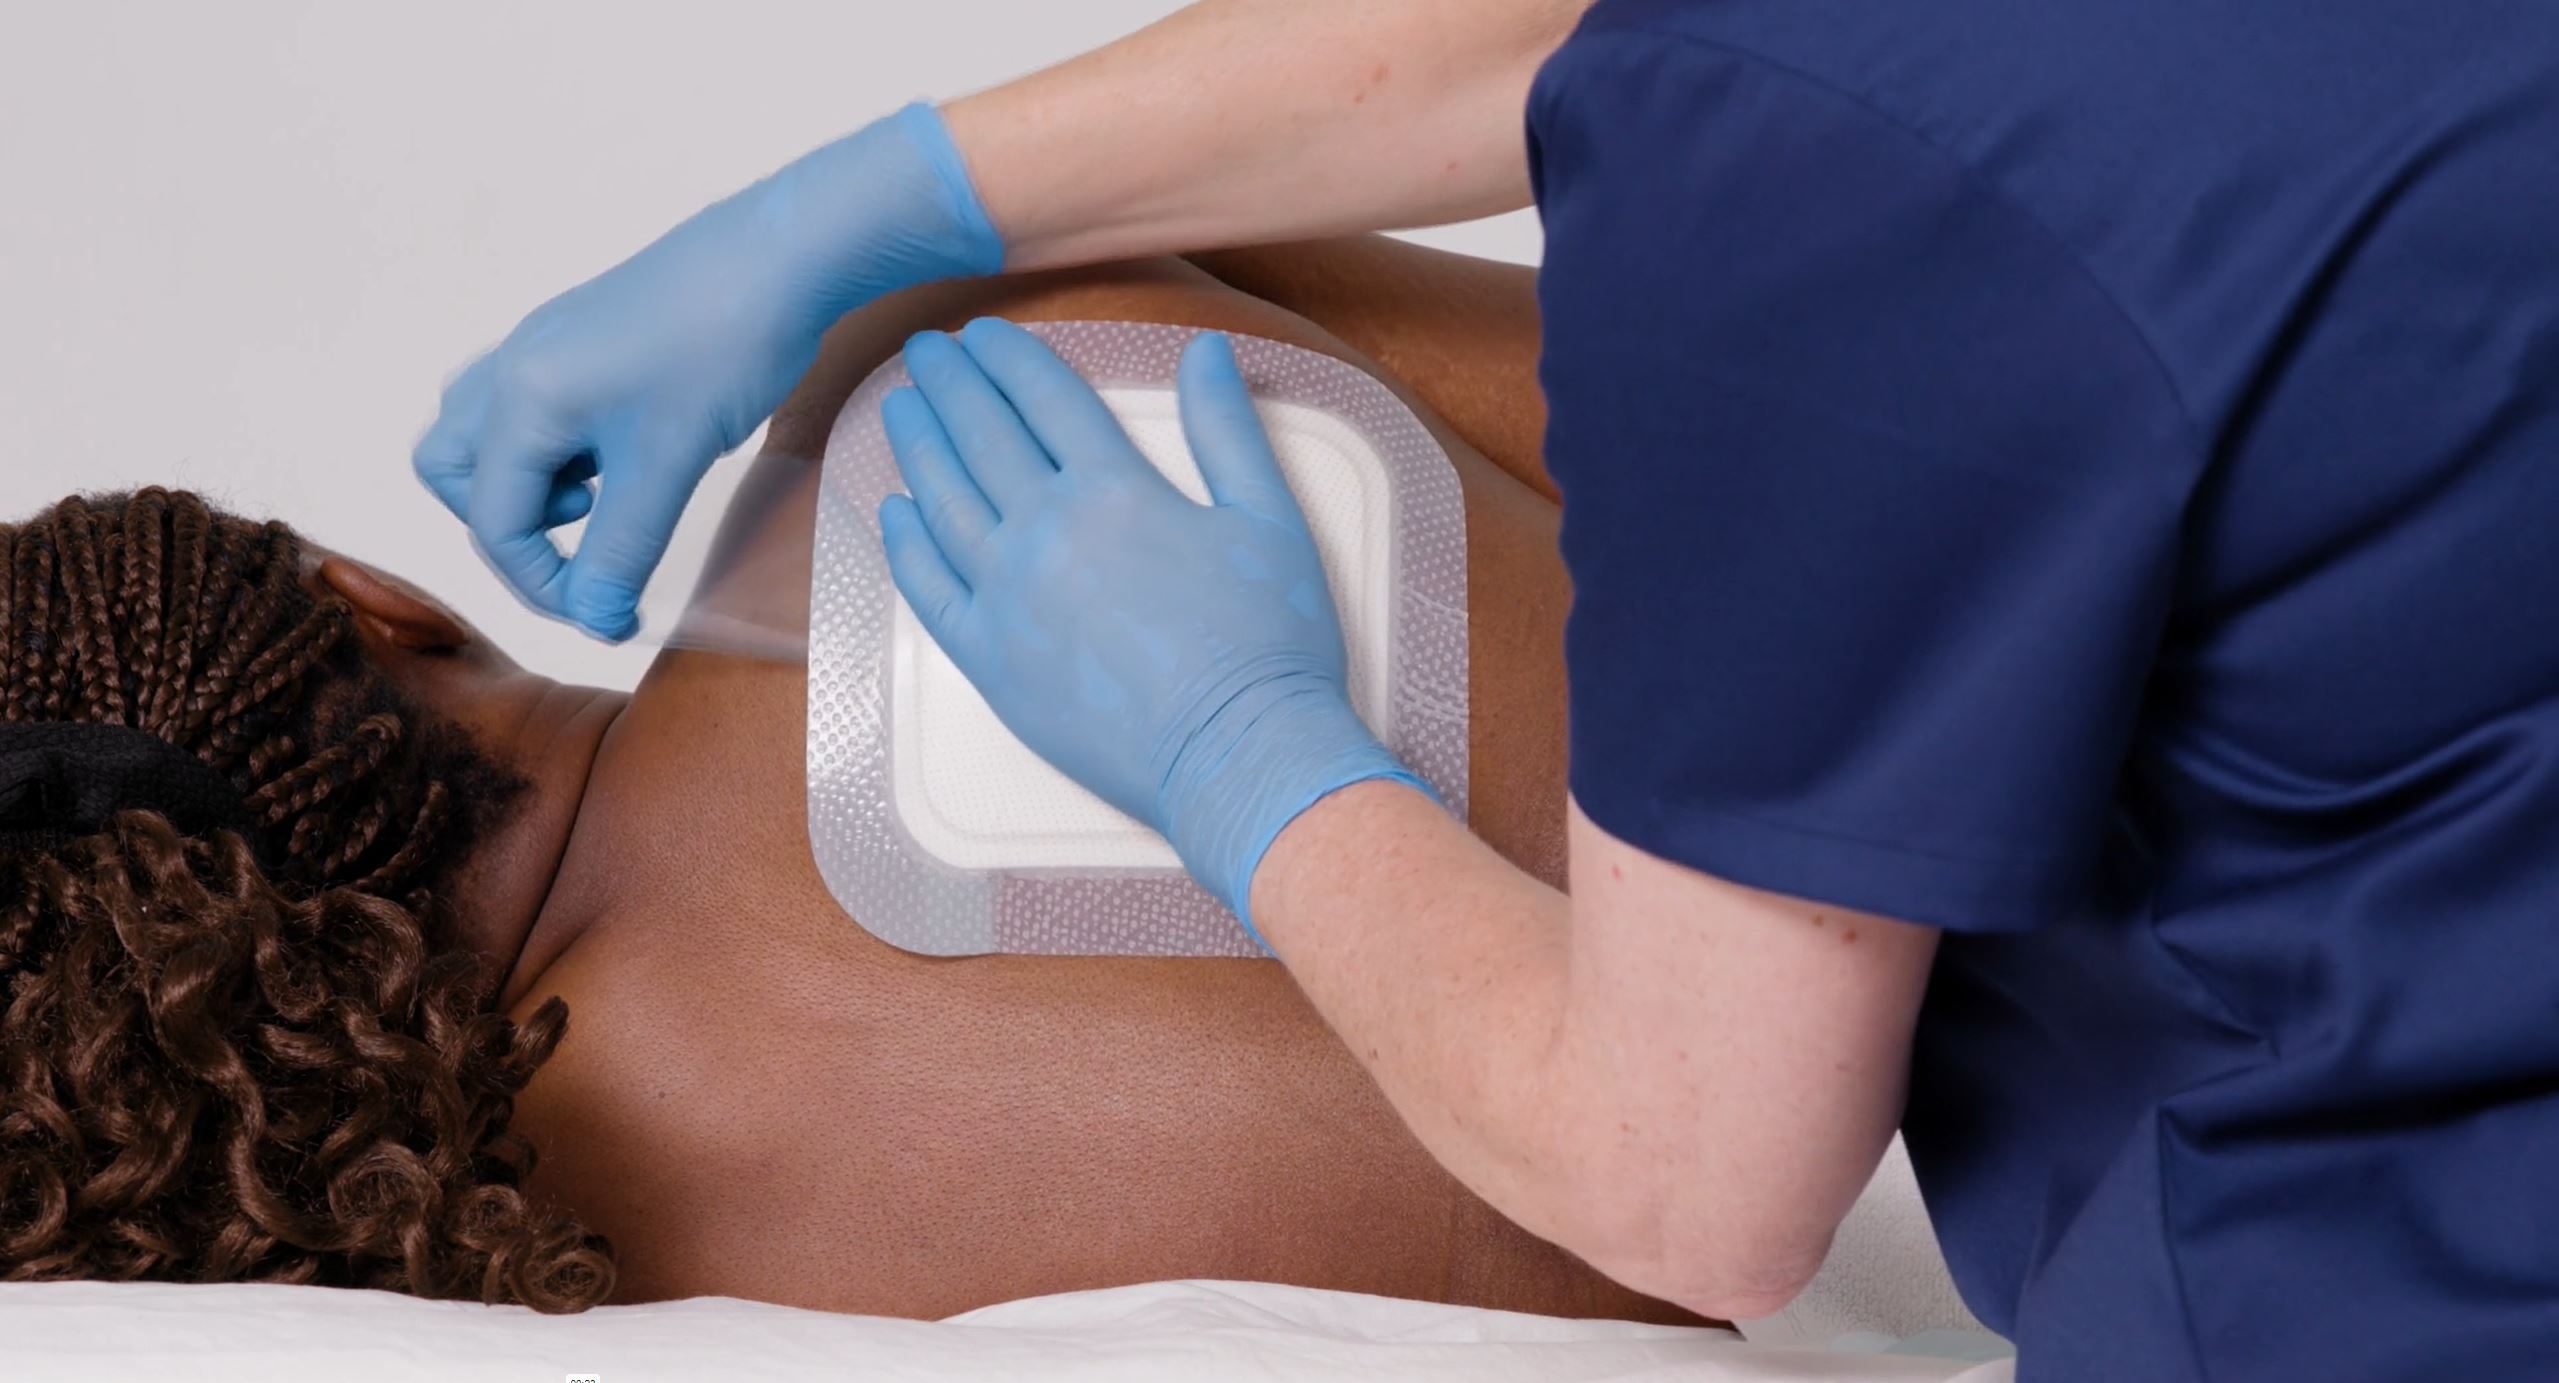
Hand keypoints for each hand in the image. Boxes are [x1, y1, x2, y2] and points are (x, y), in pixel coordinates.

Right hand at [415, 103, 1002, 639]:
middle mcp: (515, 367)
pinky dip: (559, 453)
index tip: (608, 617)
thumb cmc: (724, 348)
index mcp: (522, 398)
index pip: (494, 522)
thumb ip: (622, 550)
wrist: (781, 258)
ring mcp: (545, 349)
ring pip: (488, 438)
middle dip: (511, 530)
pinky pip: (534, 410)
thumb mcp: (669, 464)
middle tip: (590, 545)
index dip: (544, 584)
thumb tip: (594, 621)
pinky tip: (625, 459)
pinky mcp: (581, 342)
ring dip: (529, 489)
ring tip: (606, 499)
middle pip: (454, 474)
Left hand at [879, 320, 1425, 929]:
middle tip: (923, 350)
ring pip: (942, 501)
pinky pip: (928, 589)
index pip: (1045, 399)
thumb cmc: (1270, 643)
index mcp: (1115, 491)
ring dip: (918, 444)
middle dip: (949, 384)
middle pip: (981, 437)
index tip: (980, 334)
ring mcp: (1008, 599)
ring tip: (901, 406)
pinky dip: (904, 542)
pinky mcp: (990, 662)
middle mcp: (1046, 533)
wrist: (1240, 755)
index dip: (1008, 358)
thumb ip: (1227, 430)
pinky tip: (895, 509)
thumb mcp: (1269, 519)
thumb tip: (1208, 349)